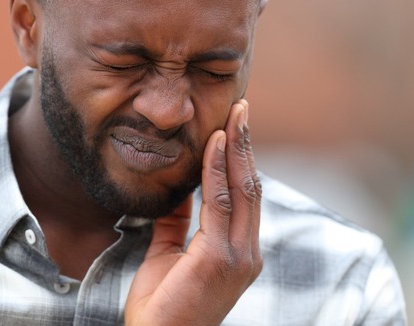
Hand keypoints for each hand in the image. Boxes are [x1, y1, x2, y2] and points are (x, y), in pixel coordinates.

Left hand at [125, 100, 261, 324]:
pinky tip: (214, 143)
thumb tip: (176, 189)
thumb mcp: (168, 255)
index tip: (234, 127)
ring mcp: (237, 257)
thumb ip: (177, 222)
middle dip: (246, 145)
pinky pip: (218, 203)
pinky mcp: (219, 259)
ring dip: (237, 148)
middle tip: (242, 108)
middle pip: (252, 186)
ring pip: (243, 189)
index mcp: (239, 253)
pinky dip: (217, 169)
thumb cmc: (161, 307)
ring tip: (234, 115)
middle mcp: (247, 254)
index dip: (242, 159)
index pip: (245, 196)